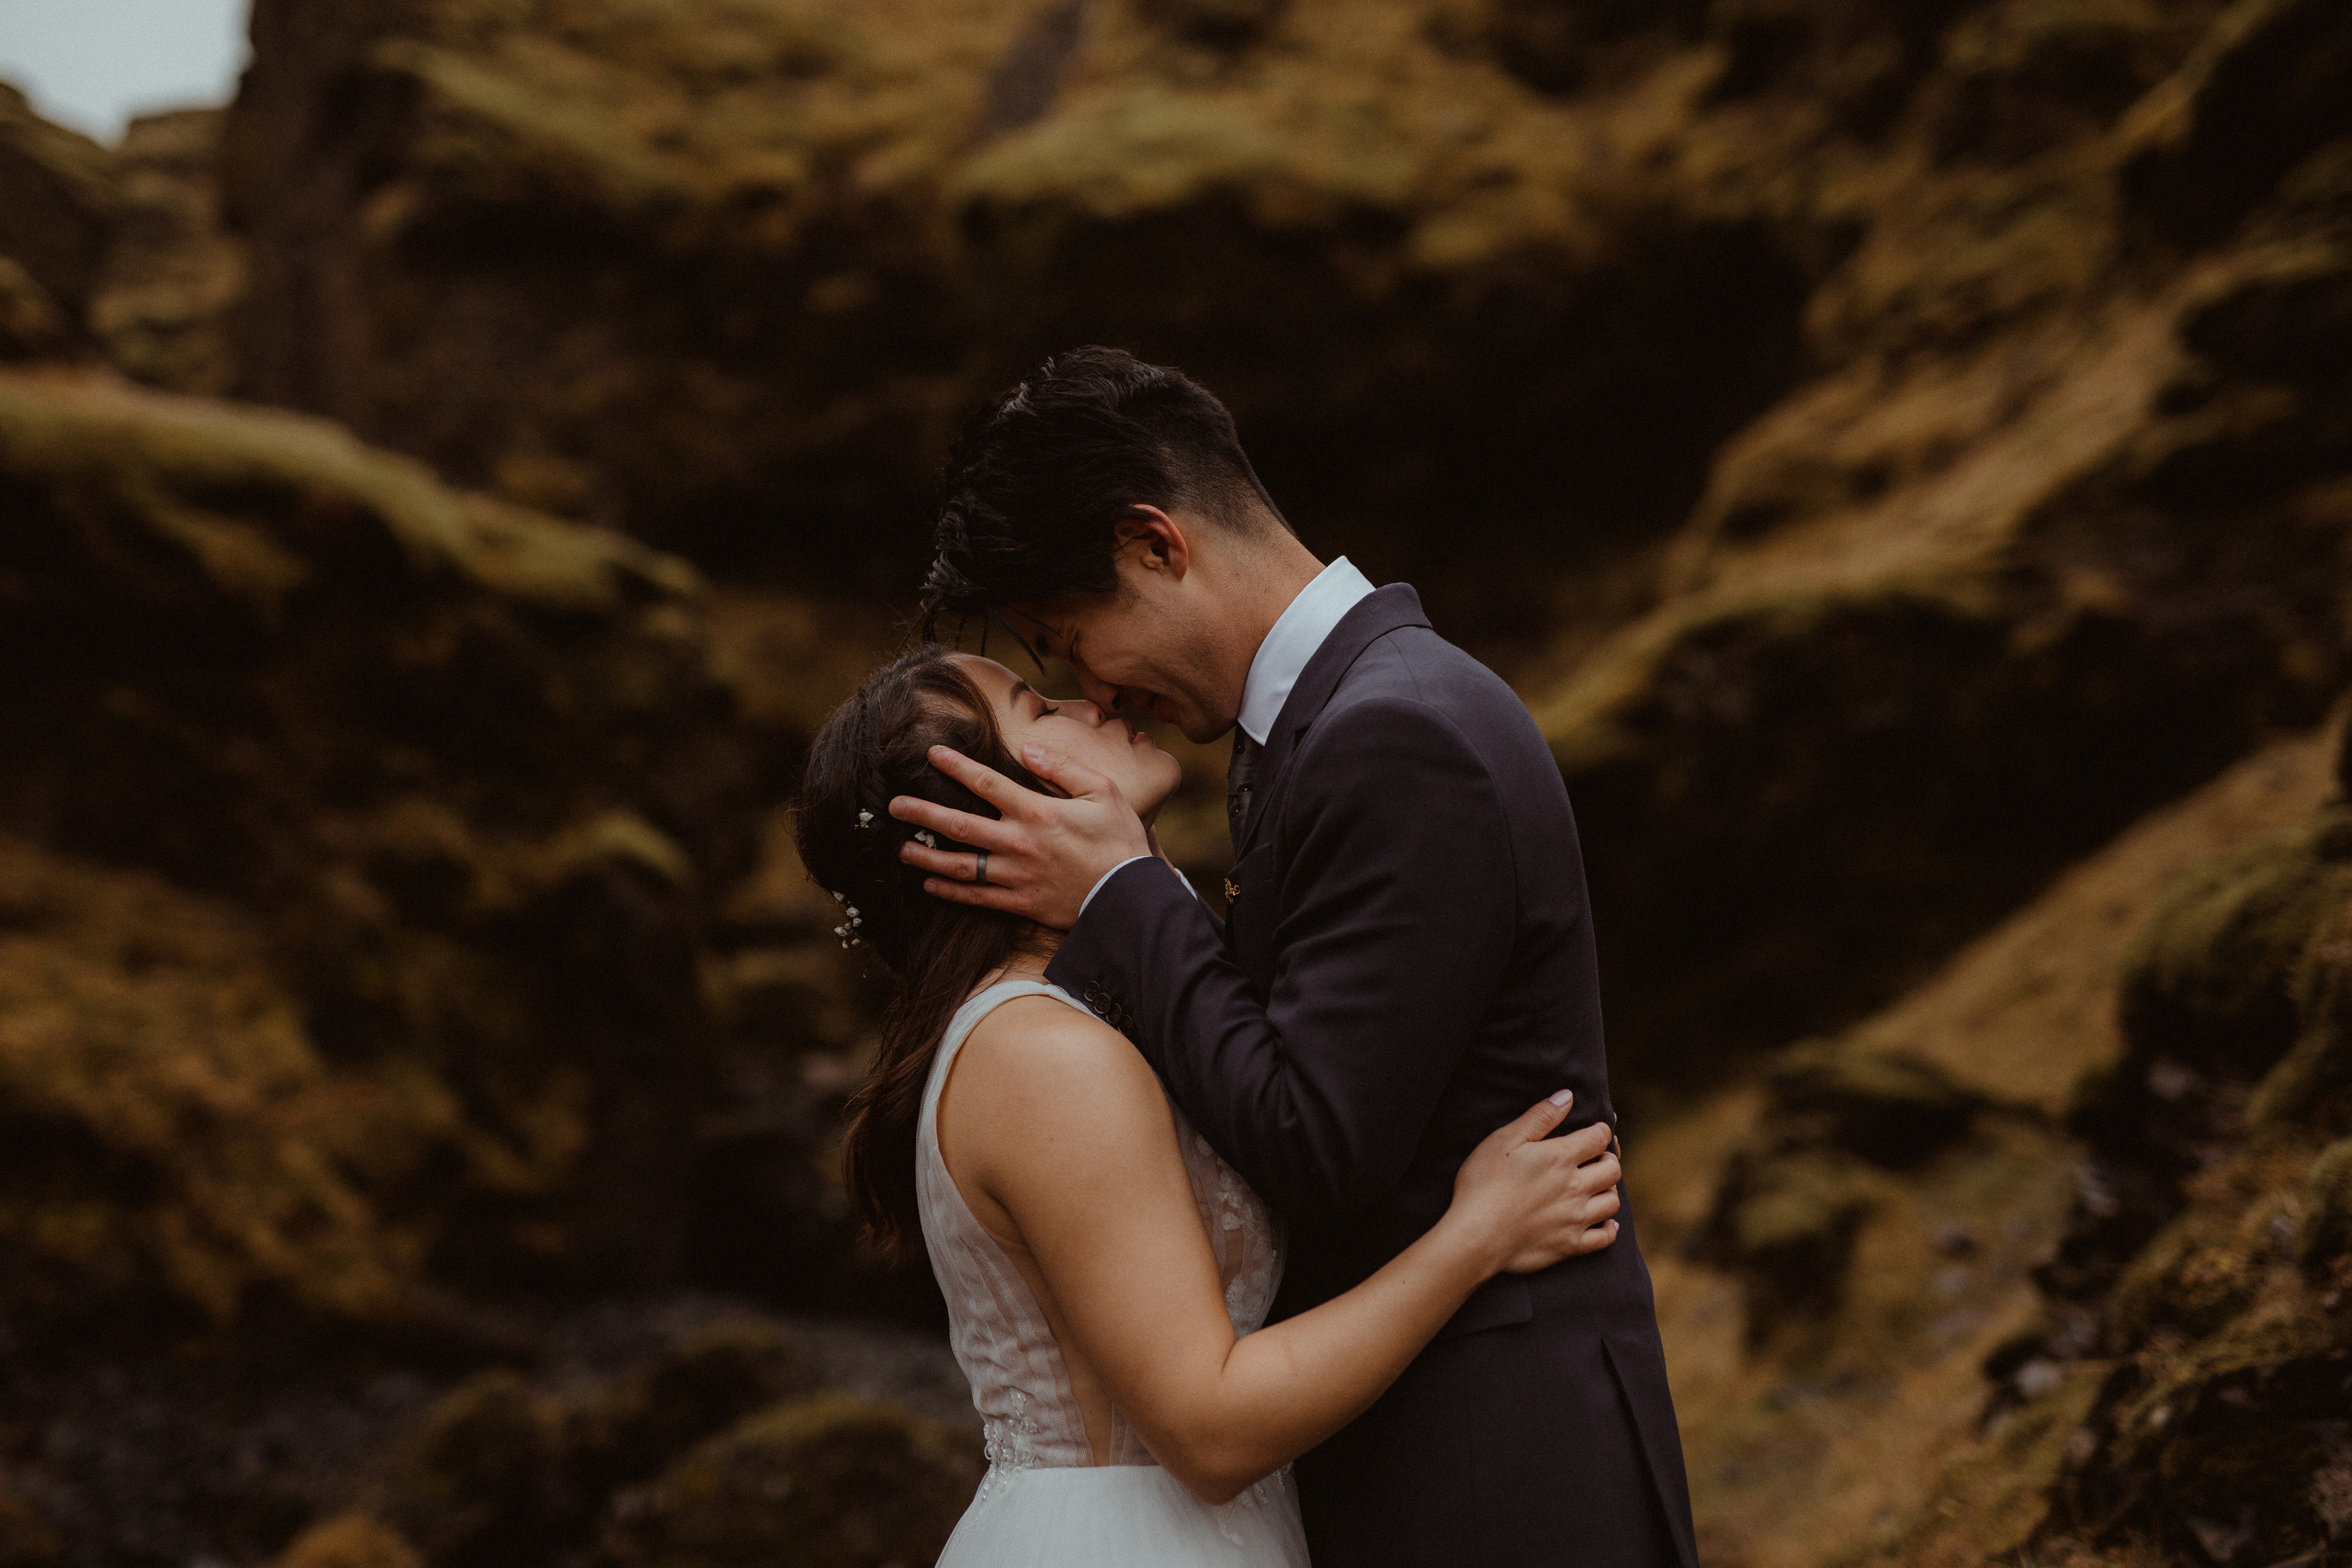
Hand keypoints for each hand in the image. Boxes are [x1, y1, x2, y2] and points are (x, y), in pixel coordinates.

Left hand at [892, 744, 1152, 929]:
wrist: (1130, 899)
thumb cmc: (1121, 842)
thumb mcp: (1103, 792)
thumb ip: (1063, 768)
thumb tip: (1027, 749)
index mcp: (1036, 811)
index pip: (985, 782)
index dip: (955, 766)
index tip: (931, 754)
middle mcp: (1018, 843)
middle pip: (959, 825)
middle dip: (922, 814)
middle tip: (893, 806)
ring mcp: (1015, 876)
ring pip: (960, 865)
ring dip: (927, 856)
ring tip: (902, 849)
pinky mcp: (1019, 903)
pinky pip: (976, 897)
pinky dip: (950, 890)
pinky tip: (931, 883)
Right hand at [1447, 1095, 1621, 1275]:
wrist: (1474, 1236)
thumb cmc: (1482, 1183)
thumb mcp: (1504, 1139)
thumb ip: (1539, 1117)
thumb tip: (1568, 1097)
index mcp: (1560, 1157)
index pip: (1600, 1137)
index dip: (1601, 1131)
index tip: (1596, 1132)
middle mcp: (1575, 1187)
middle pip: (1613, 1169)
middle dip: (1608, 1159)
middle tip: (1596, 1159)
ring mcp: (1575, 1218)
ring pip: (1612, 1201)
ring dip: (1609, 1190)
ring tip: (1595, 1187)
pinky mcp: (1570, 1245)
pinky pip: (1605, 1237)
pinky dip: (1609, 1228)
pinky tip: (1603, 1221)